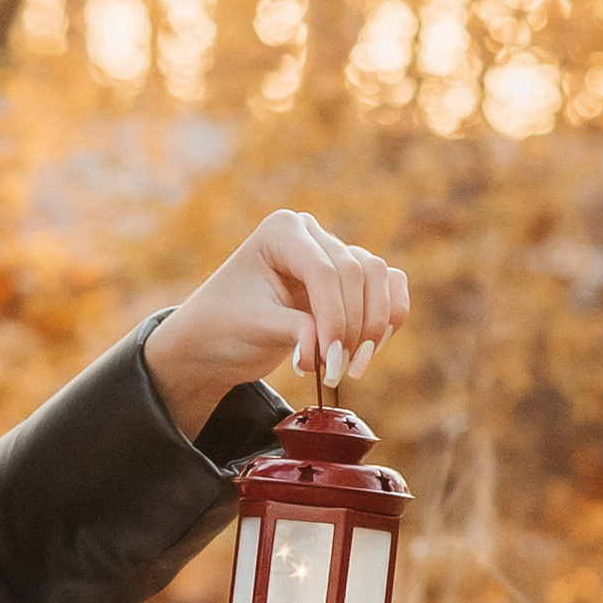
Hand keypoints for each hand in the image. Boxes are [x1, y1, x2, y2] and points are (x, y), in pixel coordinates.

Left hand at [144, 207, 410, 440]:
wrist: (214, 342)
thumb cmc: (222, 328)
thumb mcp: (253, 328)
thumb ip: (295, 331)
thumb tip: (330, 349)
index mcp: (281, 232)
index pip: (325, 271)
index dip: (335, 317)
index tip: (329, 361)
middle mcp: (311, 235)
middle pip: (358, 272)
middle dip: (354, 327)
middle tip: (338, 371)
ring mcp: (333, 254)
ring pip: (378, 278)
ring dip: (374, 325)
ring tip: (351, 367)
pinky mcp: (348, 281)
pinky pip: (388, 287)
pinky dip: (387, 318)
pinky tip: (369, 350)